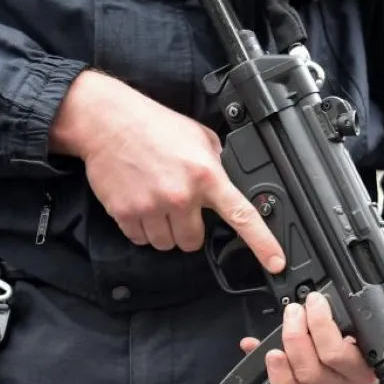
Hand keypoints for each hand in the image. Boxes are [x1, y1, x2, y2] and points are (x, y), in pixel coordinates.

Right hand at [50, 70, 284, 270]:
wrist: (108, 121)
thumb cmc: (154, 126)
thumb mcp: (200, 138)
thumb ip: (217, 165)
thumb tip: (228, 183)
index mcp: (206, 176)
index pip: (242, 216)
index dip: (262, 243)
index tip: (276, 262)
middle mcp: (180, 196)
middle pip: (193, 242)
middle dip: (189, 229)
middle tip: (179, 206)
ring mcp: (151, 207)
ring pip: (166, 244)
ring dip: (164, 230)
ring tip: (157, 201)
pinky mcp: (125, 213)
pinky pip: (141, 239)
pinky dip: (142, 228)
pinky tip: (140, 203)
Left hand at [242, 278, 383, 383]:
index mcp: (372, 363)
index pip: (341, 357)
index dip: (322, 332)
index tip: (318, 303)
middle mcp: (349, 378)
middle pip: (314, 369)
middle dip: (299, 334)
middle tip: (300, 306)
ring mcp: (328, 382)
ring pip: (299, 381)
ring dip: (284, 350)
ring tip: (285, 321)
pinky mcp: (311, 381)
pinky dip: (269, 366)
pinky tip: (256, 346)